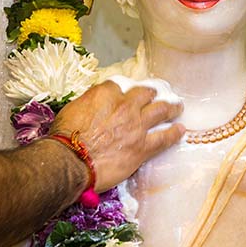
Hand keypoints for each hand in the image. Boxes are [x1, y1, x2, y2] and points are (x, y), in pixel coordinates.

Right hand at [51, 81, 182, 190]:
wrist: (72, 160)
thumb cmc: (64, 137)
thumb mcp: (72, 110)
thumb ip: (88, 105)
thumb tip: (93, 109)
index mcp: (105, 94)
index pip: (119, 86)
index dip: (123, 91)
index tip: (125, 95)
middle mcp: (124, 105)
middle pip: (145, 94)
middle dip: (151, 94)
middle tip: (156, 95)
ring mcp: (137, 125)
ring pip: (161, 110)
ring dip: (171, 108)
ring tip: (177, 107)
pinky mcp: (143, 147)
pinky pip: (165, 138)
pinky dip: (174, 133)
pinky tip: (180, 130)